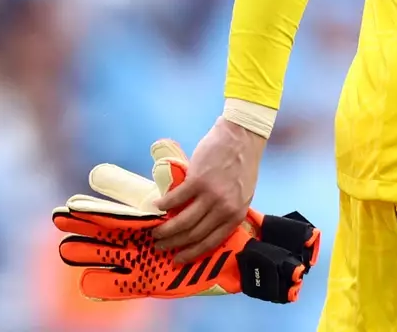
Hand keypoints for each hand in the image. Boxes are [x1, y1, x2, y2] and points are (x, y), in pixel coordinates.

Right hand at [152, 117, 265, 262]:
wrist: (242, 136)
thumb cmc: (242, 164)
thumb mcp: (242, 194)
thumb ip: (226, 210)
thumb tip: (205, 225)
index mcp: (236, 215)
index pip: (211, 242)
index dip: (191, 254)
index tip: (177, 260)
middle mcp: (224, 209)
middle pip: (194, 235)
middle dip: (174, 244)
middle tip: (159, 246)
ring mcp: (211, 195)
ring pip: (183, 221)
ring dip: (165, 229)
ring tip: (154, 232)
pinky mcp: (198, 180)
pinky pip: (176, 199)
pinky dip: (163, 205)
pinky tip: (156, 207)